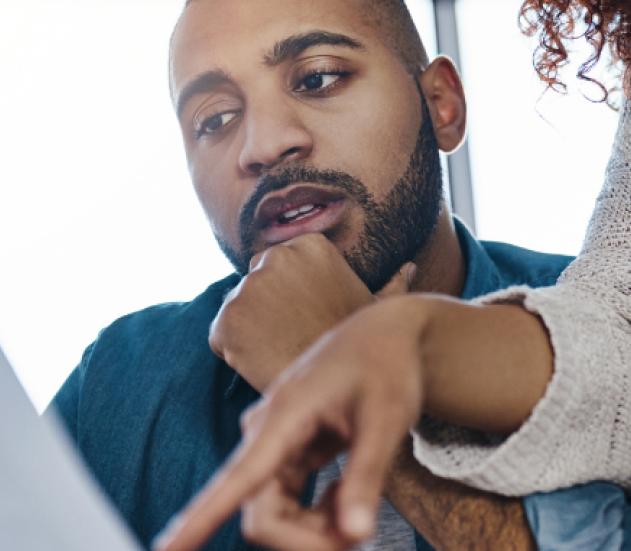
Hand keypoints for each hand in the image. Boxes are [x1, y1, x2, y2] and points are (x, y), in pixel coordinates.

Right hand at [156, 297, 433, 550]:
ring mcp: (271, 447)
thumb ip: (367, 478)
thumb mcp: (385, 420)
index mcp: (281, 419)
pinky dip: (320, 516)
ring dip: (316, 530)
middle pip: (262, 518)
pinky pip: (287, 505)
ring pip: (275, 516)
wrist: (384, 334)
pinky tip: (347, 492)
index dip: (196, 522)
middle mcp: (264, 435)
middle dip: (309, 540)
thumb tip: (356, 535)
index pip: (234, 482)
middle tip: (360, 533)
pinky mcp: (283, 456)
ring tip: (360, 508)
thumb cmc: (385, 366)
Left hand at [210, 232, 413, 390]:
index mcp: (309, 245)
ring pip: (237, 310)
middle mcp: (274, 257)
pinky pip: (221, 337)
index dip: (289, 294)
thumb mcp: (378, 309)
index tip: (305, 315)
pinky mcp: (227, 320)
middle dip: (265, 307)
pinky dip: (234, 351)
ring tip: (280, 351)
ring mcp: (247, 288)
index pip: (280, 264)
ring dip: (249, 329)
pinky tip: (264, 362)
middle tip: (290, 336)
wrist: (340, 386)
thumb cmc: (361, 346)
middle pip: (254, 283)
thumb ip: (390, 284)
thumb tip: (410, 266)